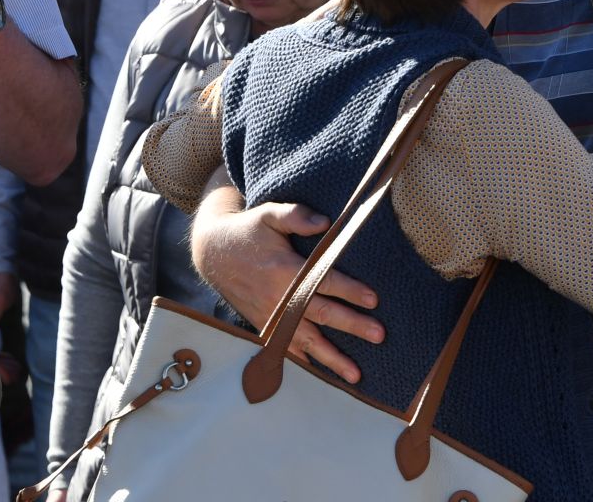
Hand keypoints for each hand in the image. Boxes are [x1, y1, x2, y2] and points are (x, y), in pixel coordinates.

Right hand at [195, 201, 382, 382]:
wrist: (214, 253)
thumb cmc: (247, 231)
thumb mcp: (269, 214)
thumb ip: (296, 216)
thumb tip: (326, 223)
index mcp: (285, 269)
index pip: (324, 280)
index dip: (349, 290)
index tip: (373, 300)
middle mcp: (280, 297)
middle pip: (321, 314)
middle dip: (351, 325)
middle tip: (379, 335)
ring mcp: (272, 315)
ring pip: (306, 340)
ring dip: (331, 357)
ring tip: (355, 374)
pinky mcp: (265, 325)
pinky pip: (286, 349)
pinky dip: (305, 363)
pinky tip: (323, 378)